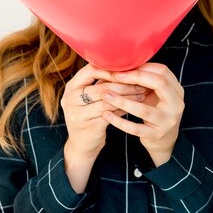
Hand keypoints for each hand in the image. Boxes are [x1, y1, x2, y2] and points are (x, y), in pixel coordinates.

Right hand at [60, 64, 146, 191]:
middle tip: (141, 82)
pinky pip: (110, 114)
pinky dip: (124, 109)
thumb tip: (128, 67)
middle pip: (101, 87)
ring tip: (141, 93)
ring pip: (107, 101)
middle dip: (124, 84)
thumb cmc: (90, 115)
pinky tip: (134, 106)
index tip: (128, 70)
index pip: (90, 70)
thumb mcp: (90, 97)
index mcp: (71, 87)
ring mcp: (77, 113)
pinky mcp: (88, 126)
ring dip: (127, 96)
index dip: (110, 69)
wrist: (81, 146)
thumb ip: (102, 83)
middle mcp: (70, 98)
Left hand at [101, 63, 184, 166]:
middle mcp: (176, 105)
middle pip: (159, 84)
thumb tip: (124, 62)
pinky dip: (120, 121)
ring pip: (144, 109)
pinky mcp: (156, 136)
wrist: (166, 141)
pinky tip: (106, 115)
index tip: (123, 67)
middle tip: (115, 76)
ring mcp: (167, 121)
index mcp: (176, 90)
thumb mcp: (157, 94)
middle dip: (135, 78)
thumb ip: (147, 80)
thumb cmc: (156, 111)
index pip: (162, 72)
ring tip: (105, 94)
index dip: (142, 67)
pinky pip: (135, 128)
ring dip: (122, 101)